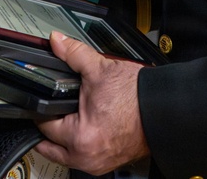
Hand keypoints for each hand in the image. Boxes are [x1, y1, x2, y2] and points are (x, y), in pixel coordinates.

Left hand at [35, 32, 148, 174]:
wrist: (164, 108)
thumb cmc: (137, 96)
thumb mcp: (100, 69)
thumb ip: (73, 54)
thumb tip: (57, 42)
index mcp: (80, 137)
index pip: (43, 125)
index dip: (42, 108)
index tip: (44, 99)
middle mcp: (87, 157)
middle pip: (50, 147)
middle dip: (48, 129)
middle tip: (52, 110)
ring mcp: (99, 163)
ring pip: (66, 155)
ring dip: (63, 140)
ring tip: (69, 117)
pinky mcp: (109, 163)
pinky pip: (84, 157)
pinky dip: (81, 144)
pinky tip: (86, 127)